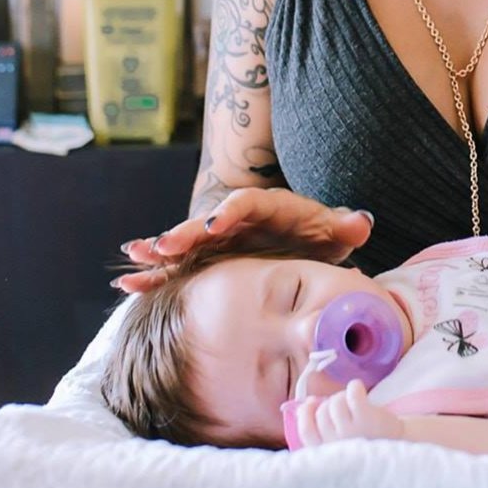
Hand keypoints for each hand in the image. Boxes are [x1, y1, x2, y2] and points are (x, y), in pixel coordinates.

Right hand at [114, 189, 373, 292]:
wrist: (299, 237)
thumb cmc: (316, 234)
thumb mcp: (333, 230)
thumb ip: (345, 227)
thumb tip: (360, 224)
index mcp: (266, 208)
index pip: (247, 203)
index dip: (230, 211)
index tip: (215, 223)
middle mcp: (234, 221)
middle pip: (205, 222)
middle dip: (184, 233)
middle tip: (162, 245)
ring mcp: (216, 240)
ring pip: (184, 244)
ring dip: (159, 253)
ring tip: (133, 261)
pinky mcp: (205, 260)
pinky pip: (176, 267)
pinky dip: (154, 274)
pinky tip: (128, 284)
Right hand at [292, 380, 402, 447]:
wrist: (399, 442)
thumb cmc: (365, 438)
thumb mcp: (339, 439)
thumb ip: (320, 426)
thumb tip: (305, 403)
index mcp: (328, 455)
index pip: (306, 432)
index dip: (306, 414)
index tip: (312, 403)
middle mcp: (337, 447)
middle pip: (321, 413)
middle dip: (330, 404)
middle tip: (344, 408)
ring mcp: (352, 433)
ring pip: (334, 403)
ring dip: (342, 396)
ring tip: (353, 403)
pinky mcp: (367, 419)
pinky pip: (352, 393)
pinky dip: (354, 387)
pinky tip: (359, 390)